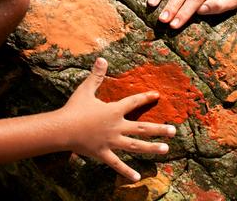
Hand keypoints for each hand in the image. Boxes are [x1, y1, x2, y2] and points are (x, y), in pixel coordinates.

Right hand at [60, 58, 175, 181]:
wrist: (62, 129)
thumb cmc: (74, 108)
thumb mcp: (85, 89)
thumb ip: (96, 75)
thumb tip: (102, 58)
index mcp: (114, 110)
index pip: (133, 102)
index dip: (145, 97)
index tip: (156, 95)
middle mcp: (116, 127)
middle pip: (142, 128)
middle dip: (159, 128)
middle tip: (174, 130)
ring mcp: (111, 141)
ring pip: (136, 146)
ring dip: (151, 148)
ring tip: (166, 149)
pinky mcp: (103, 153)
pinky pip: (117, 163)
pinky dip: (126, 171)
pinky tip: (137, 177)